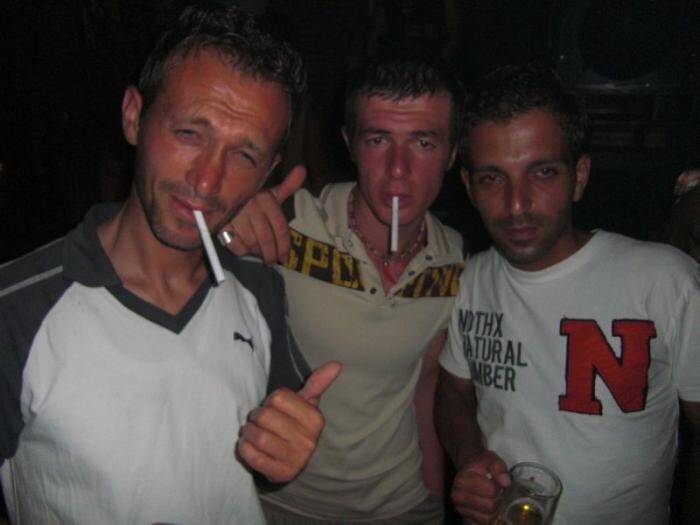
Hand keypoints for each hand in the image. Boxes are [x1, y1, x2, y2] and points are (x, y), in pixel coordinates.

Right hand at [222, 165, 305, 264]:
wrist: (219, 193)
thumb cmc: (251, 197)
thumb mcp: (270, 191)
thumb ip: (288, 185)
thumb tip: (302, 170)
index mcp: (266, 199)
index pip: (280, 228)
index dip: (284, 246)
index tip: (285, 257)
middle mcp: (252, 206)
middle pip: (266, 239)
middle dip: (271, 254)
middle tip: (272, 261)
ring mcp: (236, 216)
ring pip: (251, 243)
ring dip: (256, 252)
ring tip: (258, 252)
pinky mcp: (221, 225)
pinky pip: (236, 246)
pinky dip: (242, 250)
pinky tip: (244, 247)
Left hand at [237, 361, 340, 482]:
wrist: (294, 460)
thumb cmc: (296, 424)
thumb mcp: (307, 404)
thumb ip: (317, 383)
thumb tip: (337, 364)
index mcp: (315, 419)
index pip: (278, 397)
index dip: (270, 400)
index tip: (273, 407)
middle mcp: (308, 441)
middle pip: (266, 416)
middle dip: (255, 416)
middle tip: (257, 420)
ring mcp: (295, 460)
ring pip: (258, 437)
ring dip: (247, 432)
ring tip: (250, 432)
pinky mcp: (280, 474)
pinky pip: (252, 457)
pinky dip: (244, 448)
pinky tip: (248, 445)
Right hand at [452, 450, 509, 524]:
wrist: (468, 469)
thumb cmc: (480, 464)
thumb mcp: (490, 459)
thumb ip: (498, 467)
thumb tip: (505, 482)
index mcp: (462, 479)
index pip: (491, 490)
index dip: (499, 487)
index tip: (498, 483)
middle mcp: (458, 496)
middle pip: (489, 506)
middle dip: (498, 500)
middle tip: (498, 493)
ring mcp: (461, 509)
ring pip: (487, 519)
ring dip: (495, 511)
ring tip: (494, 500)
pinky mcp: (465, 518)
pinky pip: (482, 524)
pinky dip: (489, 519)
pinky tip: (490, 509)